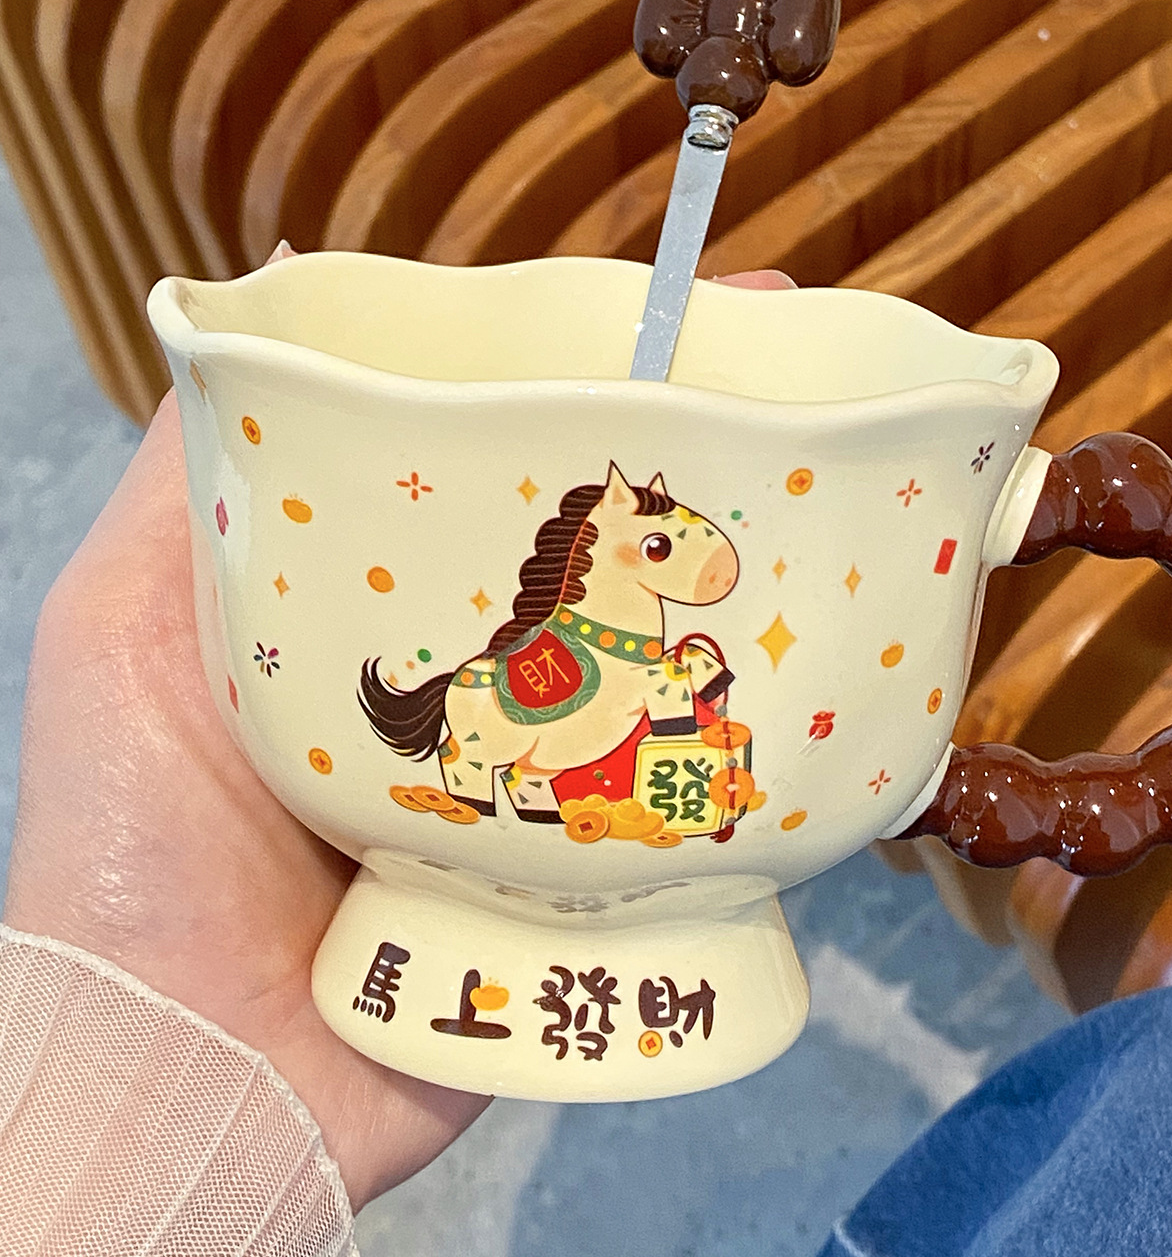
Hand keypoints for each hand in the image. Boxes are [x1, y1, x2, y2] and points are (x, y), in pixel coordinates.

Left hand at [4, 257, 793, 1208]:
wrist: (186, 1072)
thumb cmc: (132, 840)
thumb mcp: (123, 619)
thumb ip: (185, 482)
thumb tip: (247, 318)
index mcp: (400, 609)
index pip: (511, 470)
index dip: (594, 391)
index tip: (693, 324)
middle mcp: (488, 683)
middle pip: (613, 565)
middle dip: (706, 483)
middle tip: (801, 421)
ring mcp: (546, 780)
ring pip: (666, 676)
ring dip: (744, 614)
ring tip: (829, 541)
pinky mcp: (587, 882)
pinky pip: (682, 806)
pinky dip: (745, 755)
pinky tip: (811, 694)